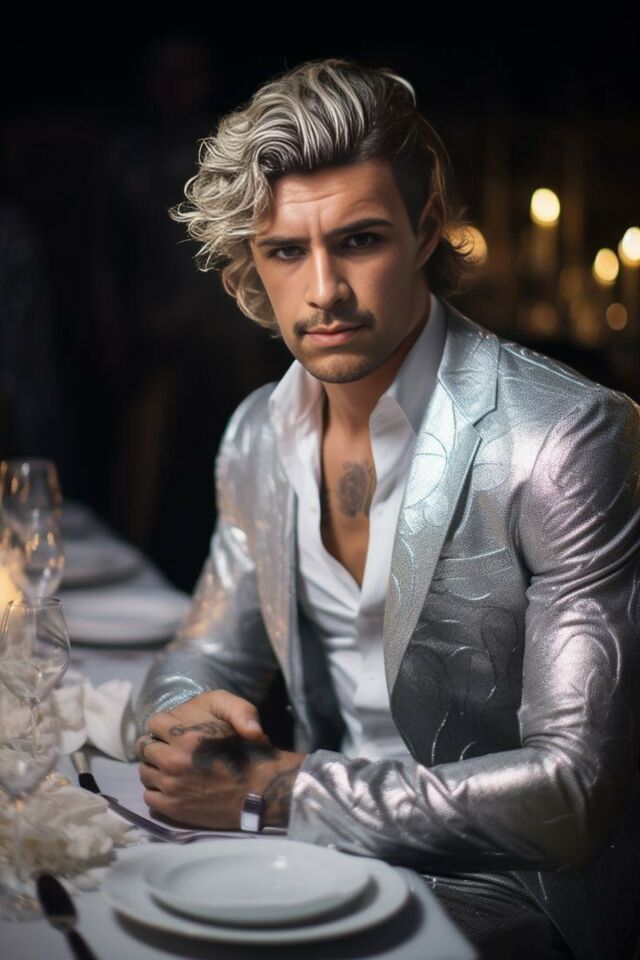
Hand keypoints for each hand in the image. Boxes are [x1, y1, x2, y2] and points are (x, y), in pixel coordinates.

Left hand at [136, 690, 306, 828]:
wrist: (262, 792)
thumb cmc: (251, 753)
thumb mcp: (241, 717)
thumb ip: (226, 708)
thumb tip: (201, 715)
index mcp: (186, 736)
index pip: (154, 724)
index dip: (163, 726)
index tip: (171, 731)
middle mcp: (173, 760)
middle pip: (144, 748)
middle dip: (156, 746)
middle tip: (169, 750)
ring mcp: (171, 785)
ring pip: (144, 772)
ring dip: (154, 768)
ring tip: (170, 769)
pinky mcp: (172, 808)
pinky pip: (149, 797)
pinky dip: (156, 791)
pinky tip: (170, 788)